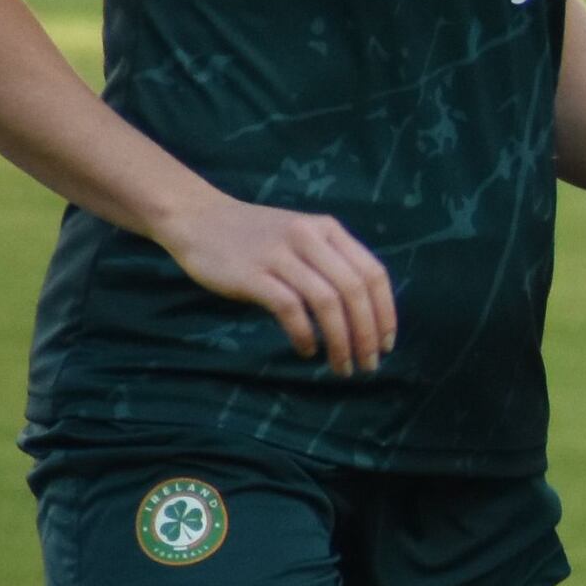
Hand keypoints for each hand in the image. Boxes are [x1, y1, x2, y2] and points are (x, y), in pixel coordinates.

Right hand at [164, 192, 400, 373]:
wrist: (198, 219)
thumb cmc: (255, 238)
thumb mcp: (302, 237)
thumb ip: (331, 264)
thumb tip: (364, 316)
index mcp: (329, 229)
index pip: (373, 273)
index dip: (385, 312)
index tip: (387, 343)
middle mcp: (309, 237)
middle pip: (354, 290)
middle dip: (367, 334)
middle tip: (368, 365)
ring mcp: (280, 255)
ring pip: (327, 302)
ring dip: (341, 341)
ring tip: (342, 366)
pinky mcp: (252, 274)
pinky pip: (290, 309)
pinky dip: (305, 334)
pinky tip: (308, 351)